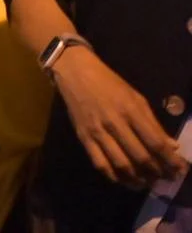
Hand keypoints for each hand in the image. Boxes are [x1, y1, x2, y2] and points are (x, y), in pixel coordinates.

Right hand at [53, 47, 187, 187]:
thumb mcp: (136, 97)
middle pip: (140, 156)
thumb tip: (171, 146)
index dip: (170, 160)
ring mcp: (97, 131)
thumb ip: (152, 122)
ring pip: (121, 164)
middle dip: (157, 172)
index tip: (179, 170)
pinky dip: (114, 176)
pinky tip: (124, 180)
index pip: (156, 143)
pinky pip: (99, 163)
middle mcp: (114, 123)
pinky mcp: (83, 137)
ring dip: (138, 178)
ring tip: (147, 183)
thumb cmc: (109, 82)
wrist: (75, 73)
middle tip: (165, 179)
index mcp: (131, 110)